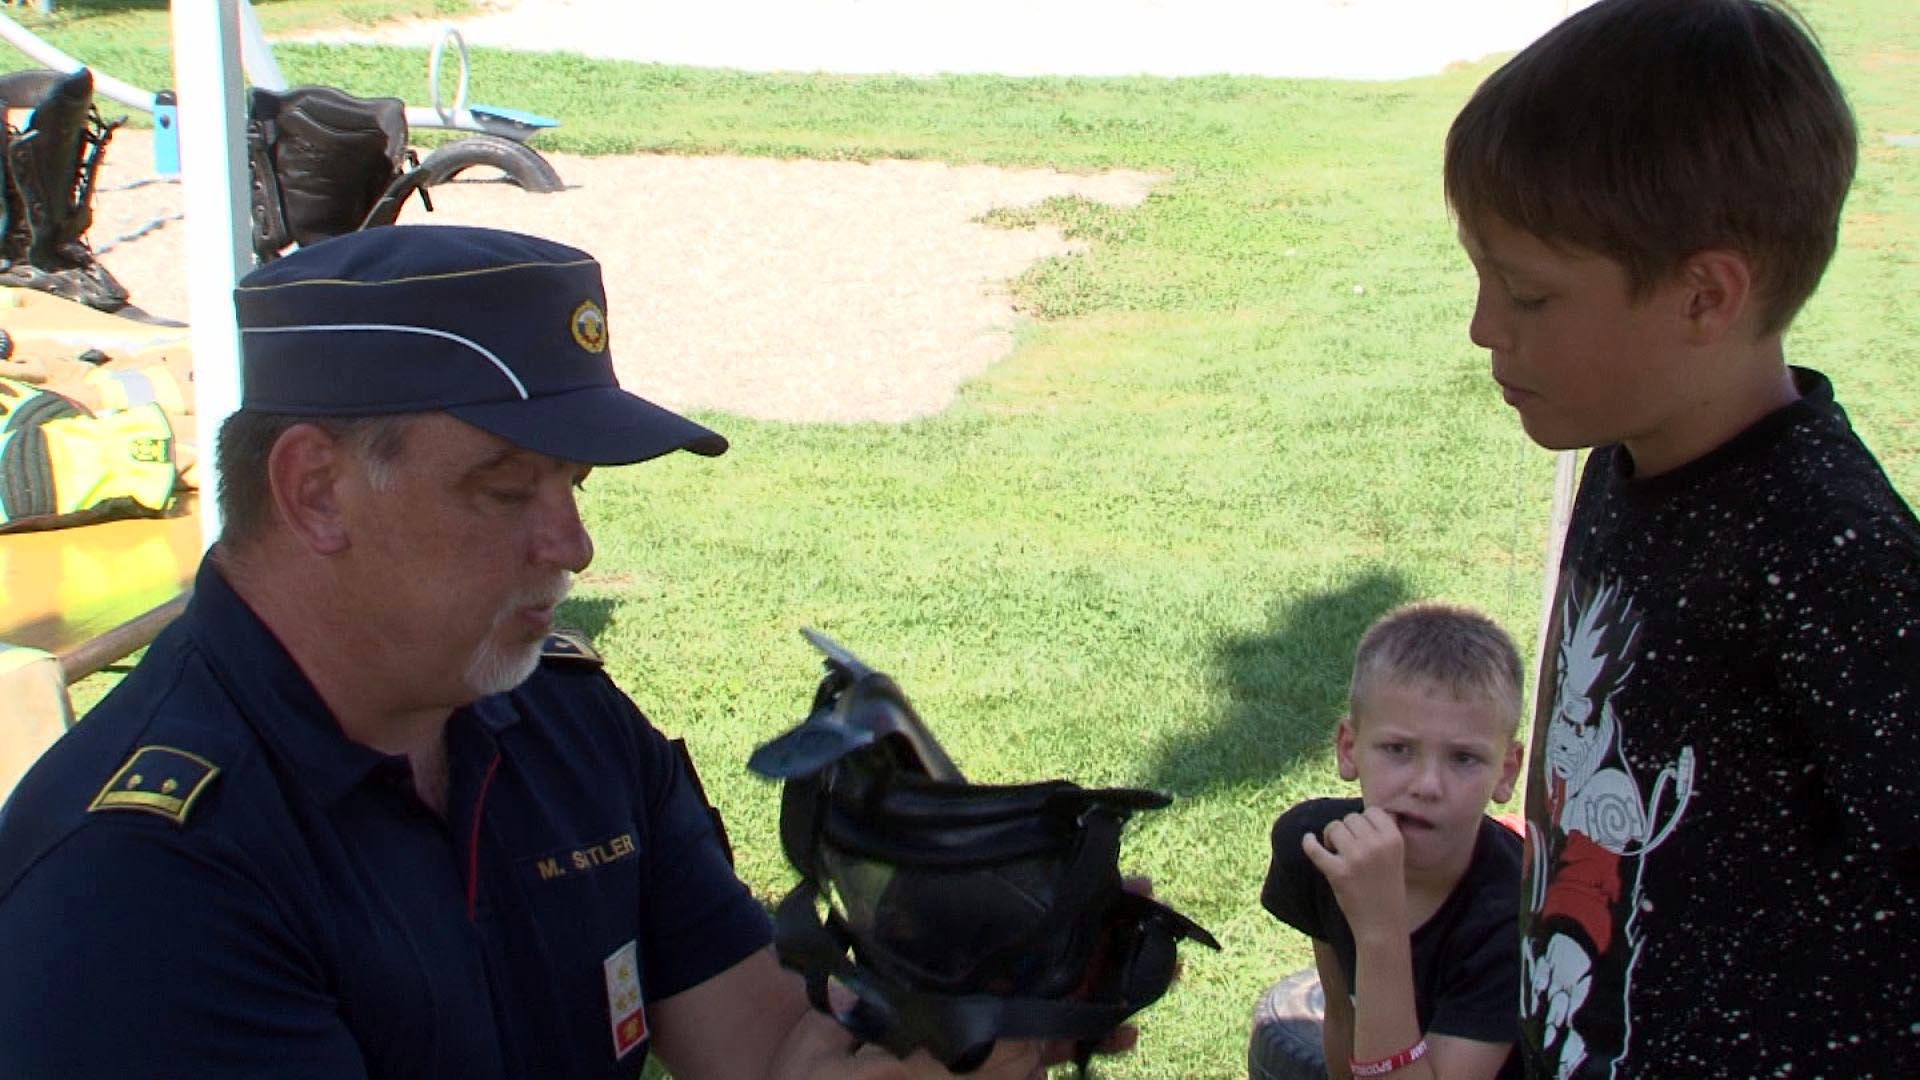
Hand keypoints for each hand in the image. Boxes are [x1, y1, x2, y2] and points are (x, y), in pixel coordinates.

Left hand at [1300, 808, 1406, 938]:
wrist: (1383, 924)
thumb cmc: (1388, 889)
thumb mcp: (1397, 856)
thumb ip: (1385, 833)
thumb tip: (1369, 811)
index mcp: (1394, 839)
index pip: (1373, 811)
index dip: (1364, 821)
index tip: (1360, 834)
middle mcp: (1376, 845)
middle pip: (1351, 818)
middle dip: (1346, 830)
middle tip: (1347, 848)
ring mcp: (1356, 858)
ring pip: (1334, 827)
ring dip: (1331, 837)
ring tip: (1336, 852)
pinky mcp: (1338, 872)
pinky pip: (1315, 848)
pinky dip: (1308, 843)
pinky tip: (1308, 840)